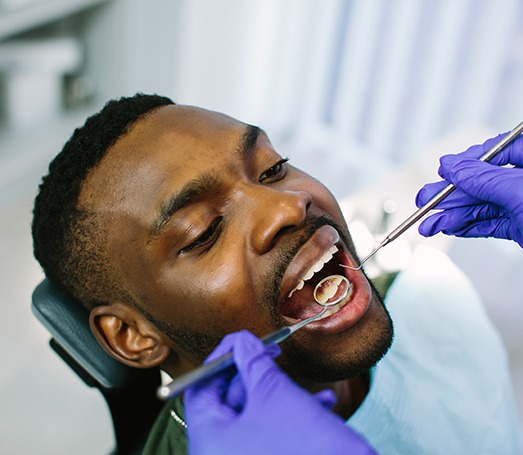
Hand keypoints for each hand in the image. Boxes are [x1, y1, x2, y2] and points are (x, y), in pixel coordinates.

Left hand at [184, 330, 375, 454]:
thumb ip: (252, 361)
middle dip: (254, 373)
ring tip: (305, 383)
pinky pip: (271, 430)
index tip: (241, 342)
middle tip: (271, 352)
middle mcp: (221, 453)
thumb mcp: (274, 394)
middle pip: (227, 399)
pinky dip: (292, 413)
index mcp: (209, 441)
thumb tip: (242, 341)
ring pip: (254, 413)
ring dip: (281, 392)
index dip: (220, 359)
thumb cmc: (306, 447)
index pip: (200, 389)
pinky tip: (322, 402)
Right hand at [416, 132, 522, 247]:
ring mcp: (522, 204)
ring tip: (429, 225)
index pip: (497, 150)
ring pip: (482, 206)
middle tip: (425, 200)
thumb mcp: (517, 190)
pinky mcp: (520, 227)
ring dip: (453, 216)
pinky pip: (489, 224)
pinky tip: (449, 228)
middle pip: (483, 182)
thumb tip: (453, 165)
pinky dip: (468, 227)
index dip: (467, 160)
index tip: (444, 170)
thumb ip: (484, 179)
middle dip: (451, 195)